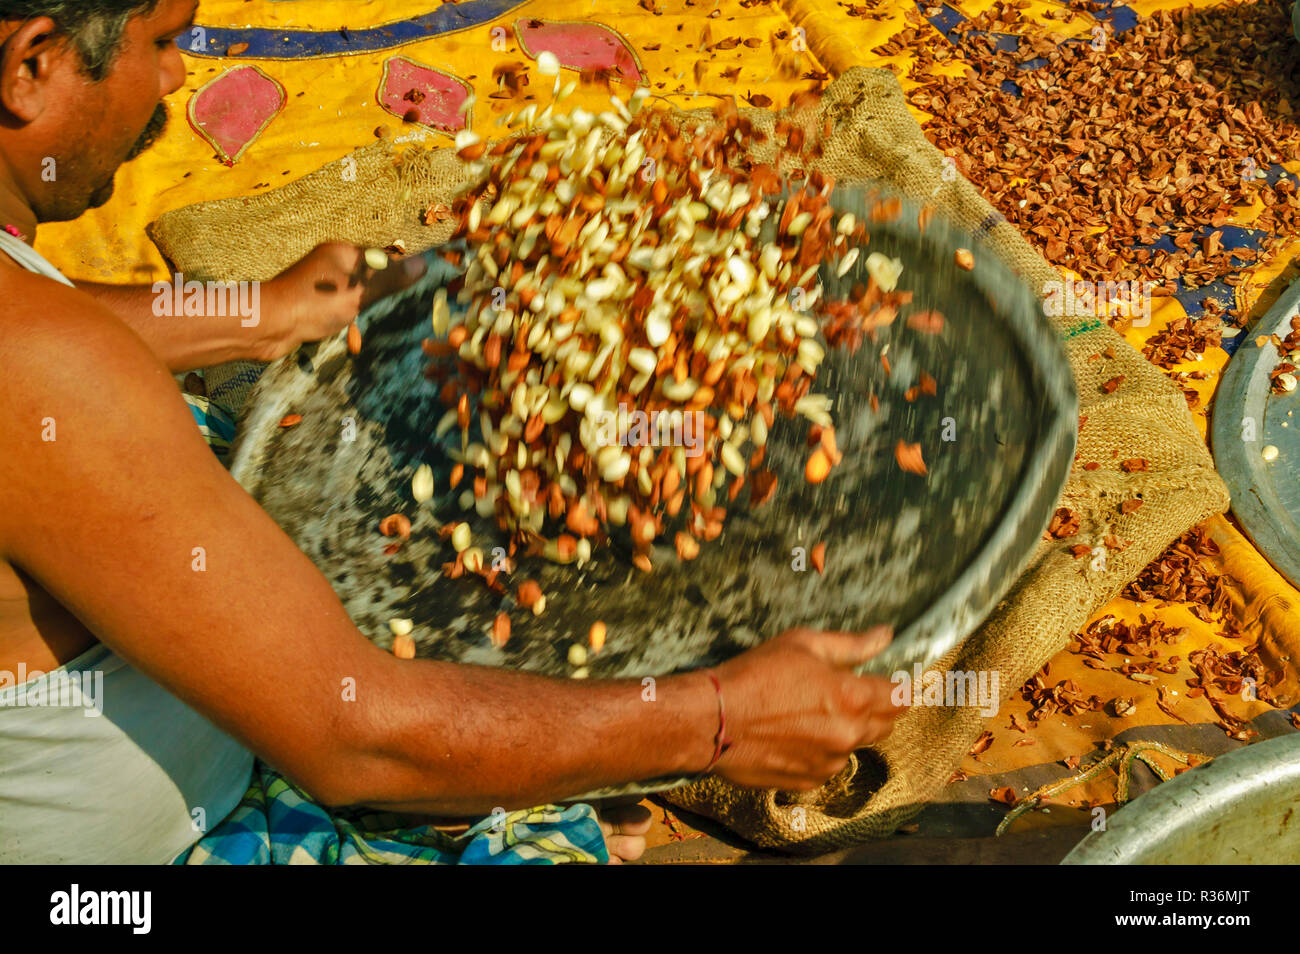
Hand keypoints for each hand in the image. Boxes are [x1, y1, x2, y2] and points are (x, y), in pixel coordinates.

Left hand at [255, 242, 427, 361]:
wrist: (268, 326)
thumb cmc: (314, 302)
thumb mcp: (359, 292)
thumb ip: (391, 279)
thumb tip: (424, 263)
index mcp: (340, 253)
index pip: (380, 258)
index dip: (398, 273)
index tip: (416, 290)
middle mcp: (329, 265)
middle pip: (368, 279)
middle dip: (381, 298)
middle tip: (398, 312)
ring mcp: (319, 286)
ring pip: (354, 298)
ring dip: (363, 315)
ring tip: (371, 327)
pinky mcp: (311, 306)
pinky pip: (338, 313)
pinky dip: (346, 324)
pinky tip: (351, 338)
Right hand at [709, 626, 905, 790]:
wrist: (714, 719)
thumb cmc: (755, 674)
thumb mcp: (803, 644)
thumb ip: (851, 644)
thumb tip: (885, 635)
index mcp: (851, 698)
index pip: (900, 697)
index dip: (902, 687)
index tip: (897, 681)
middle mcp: (847, 736)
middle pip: (885, 725)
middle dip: (877, 708)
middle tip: (851, 691)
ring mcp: (828, 763)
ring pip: (855, 746)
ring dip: (847, 730)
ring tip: (812, 711)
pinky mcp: (807, 781)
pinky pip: (828, 766)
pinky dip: (822, 751)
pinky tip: (795, 733)